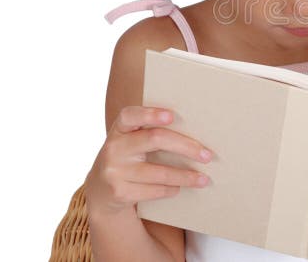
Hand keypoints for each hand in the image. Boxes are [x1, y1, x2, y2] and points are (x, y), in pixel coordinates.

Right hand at [84, 106, 214, 217]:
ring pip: (160, 172)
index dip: (150, 114)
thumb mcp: (131, 141)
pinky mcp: (119, 192)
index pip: (130, 115)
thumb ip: (150, 132)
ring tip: (204, 179)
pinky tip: (179, 188)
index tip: (171, 116)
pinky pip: (155, 190)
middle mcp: (113, 147)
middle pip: (155, 139)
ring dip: (186, 177)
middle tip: (207, 155)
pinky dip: (171, 189)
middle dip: (186, 147)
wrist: (100, 192)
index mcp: (119, 129)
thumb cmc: (128, 158)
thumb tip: (197, 132)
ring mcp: (114, 171)